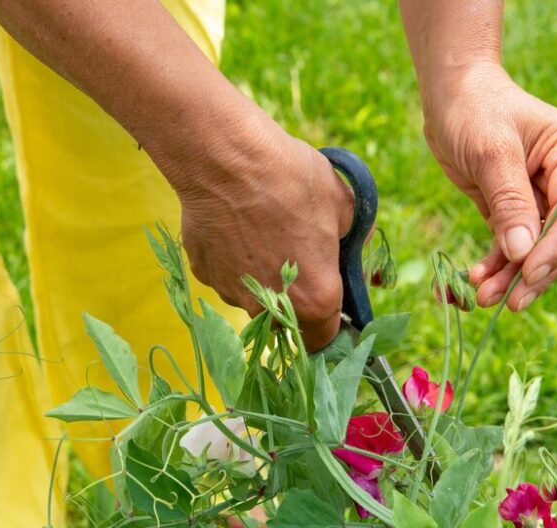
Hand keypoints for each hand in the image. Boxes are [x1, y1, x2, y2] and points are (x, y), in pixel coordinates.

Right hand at [161, 114, 354, 350]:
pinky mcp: (203, 274)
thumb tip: (350, 253)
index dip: (332, 323)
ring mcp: (232, 293)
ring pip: (254, 298)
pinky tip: (235, 225)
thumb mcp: (344, 204)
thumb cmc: (291, 179)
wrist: (226, 159)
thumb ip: (353, 241)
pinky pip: (226, 275)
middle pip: (287, 322)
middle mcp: (270, 309)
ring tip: (262, 232)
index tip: (330, 300)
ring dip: (262, 278)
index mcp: (314, 298)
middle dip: (294, 299)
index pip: (326, 340)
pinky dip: (233, 259)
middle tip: (297, 256)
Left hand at [422, 64, 556, 310]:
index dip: (552, 247)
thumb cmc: (475, 109)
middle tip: (509, 302)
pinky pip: (510, 244)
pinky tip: (478, 279)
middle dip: (533, 272)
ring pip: (534, 247)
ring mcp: (538, 196)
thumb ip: (510, 201)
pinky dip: (496, 264)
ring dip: (511, 275)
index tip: (529, 274)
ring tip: (484, 297)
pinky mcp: (512, 208)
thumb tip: (522, 252)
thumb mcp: (491, 152)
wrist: (450, 94)